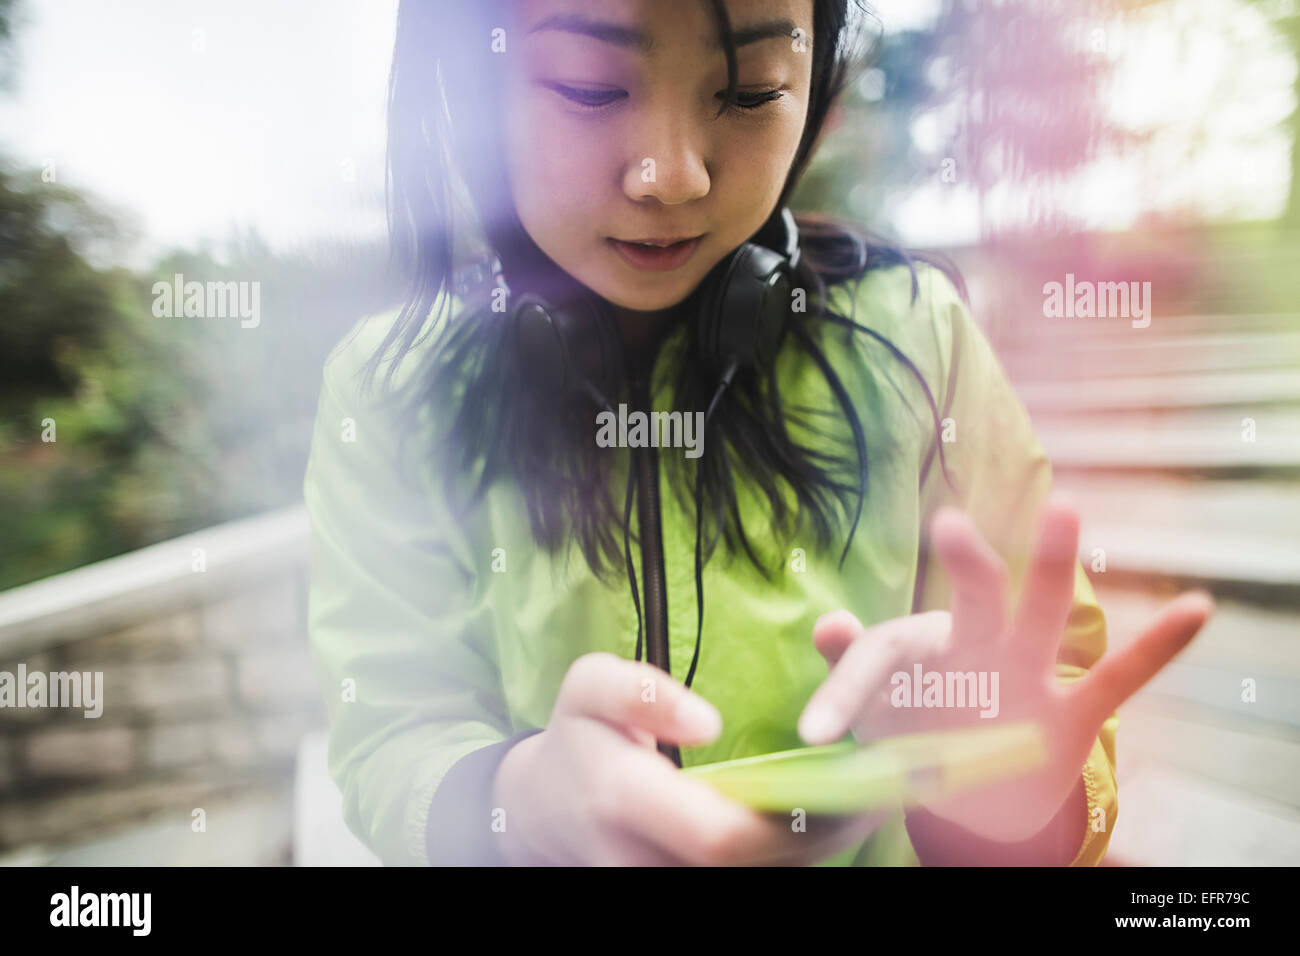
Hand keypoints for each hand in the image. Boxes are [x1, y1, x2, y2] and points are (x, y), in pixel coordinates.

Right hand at [493, 652, 886, 864]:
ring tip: (876, 795)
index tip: (847, 778)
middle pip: (757, 869)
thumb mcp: (588, 688)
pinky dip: (799, 852)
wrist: (544, 811)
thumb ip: (639, 693)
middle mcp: (648, 862)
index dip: (790, 821)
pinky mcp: (686, 889)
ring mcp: (668, 885)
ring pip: (761, 879)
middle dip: (827, 833)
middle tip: (885, 785)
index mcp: (625, 802)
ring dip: (823, 845)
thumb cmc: (578, 737)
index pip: (721, 838)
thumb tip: (707, 723)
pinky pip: (754, 878)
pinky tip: (837, 815)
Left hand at [796, 497, 1213, 842]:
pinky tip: (1197, 606)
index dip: (845, 691)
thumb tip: (825, 623)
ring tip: (1067, 510)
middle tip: (950, 525)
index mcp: (925, 656)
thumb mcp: (884, 713)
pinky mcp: (1073, 716)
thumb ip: (856, 674)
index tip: (814, 733)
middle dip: (967, 567)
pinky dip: (1161, 646)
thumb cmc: (921, 736)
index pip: (885, 654)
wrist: (977, 794)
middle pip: (973, 603)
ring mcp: (1030, 676)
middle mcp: (979, 653)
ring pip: (1044, 618)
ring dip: (1054, 570)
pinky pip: (1123, 677)